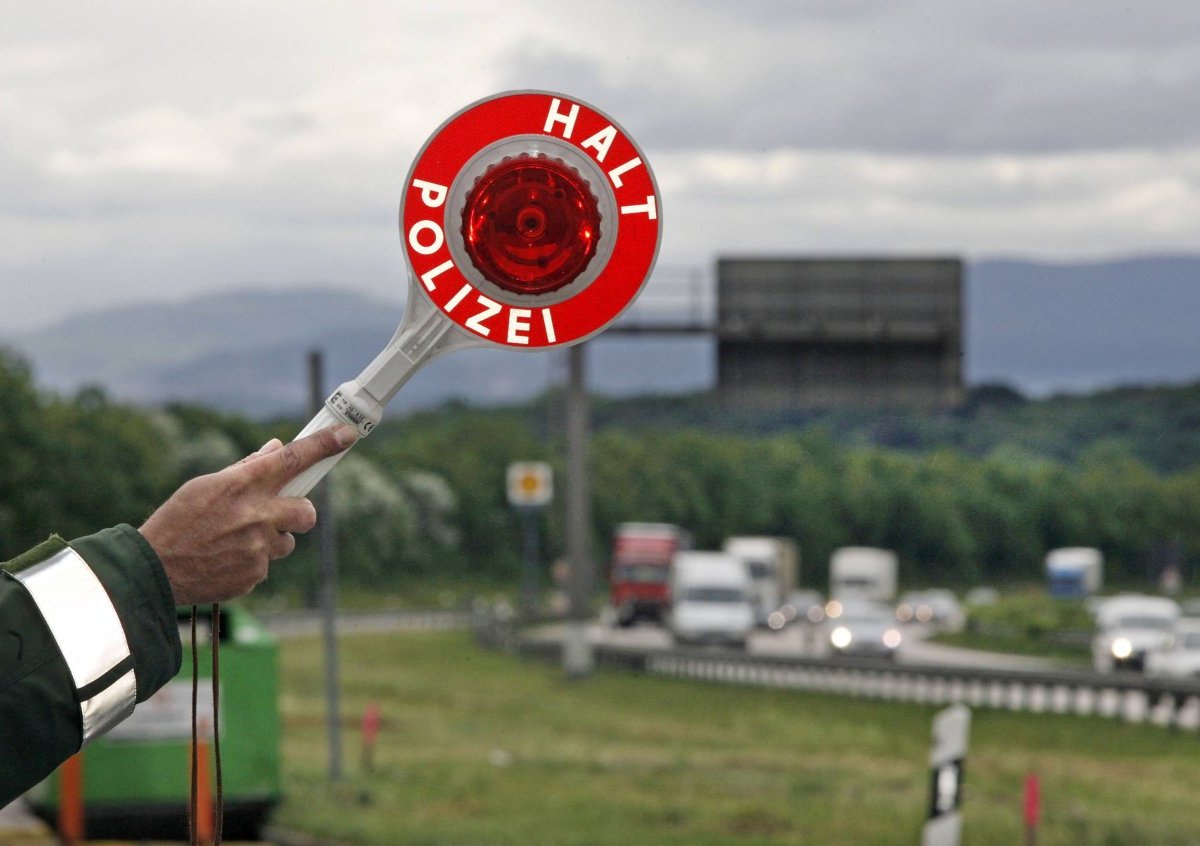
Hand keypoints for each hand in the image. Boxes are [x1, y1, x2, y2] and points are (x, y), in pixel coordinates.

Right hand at [139, 424, 357, 604]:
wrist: (152, 570)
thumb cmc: (176, 521)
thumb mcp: (204, 485)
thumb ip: (246, 469)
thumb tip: (275, 448)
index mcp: (242, 485)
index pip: (292, 458)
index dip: (323, 444)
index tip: (346, 434)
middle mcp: (256, 515)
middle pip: (307, 512)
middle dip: (300, 513)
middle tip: (278, 515)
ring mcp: (258, 548)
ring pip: (285, 543)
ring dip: (269, 541)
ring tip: (232, 543)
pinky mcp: (254, 575)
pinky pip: (265, 566)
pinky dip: (250, 563)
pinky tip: (222, 560)